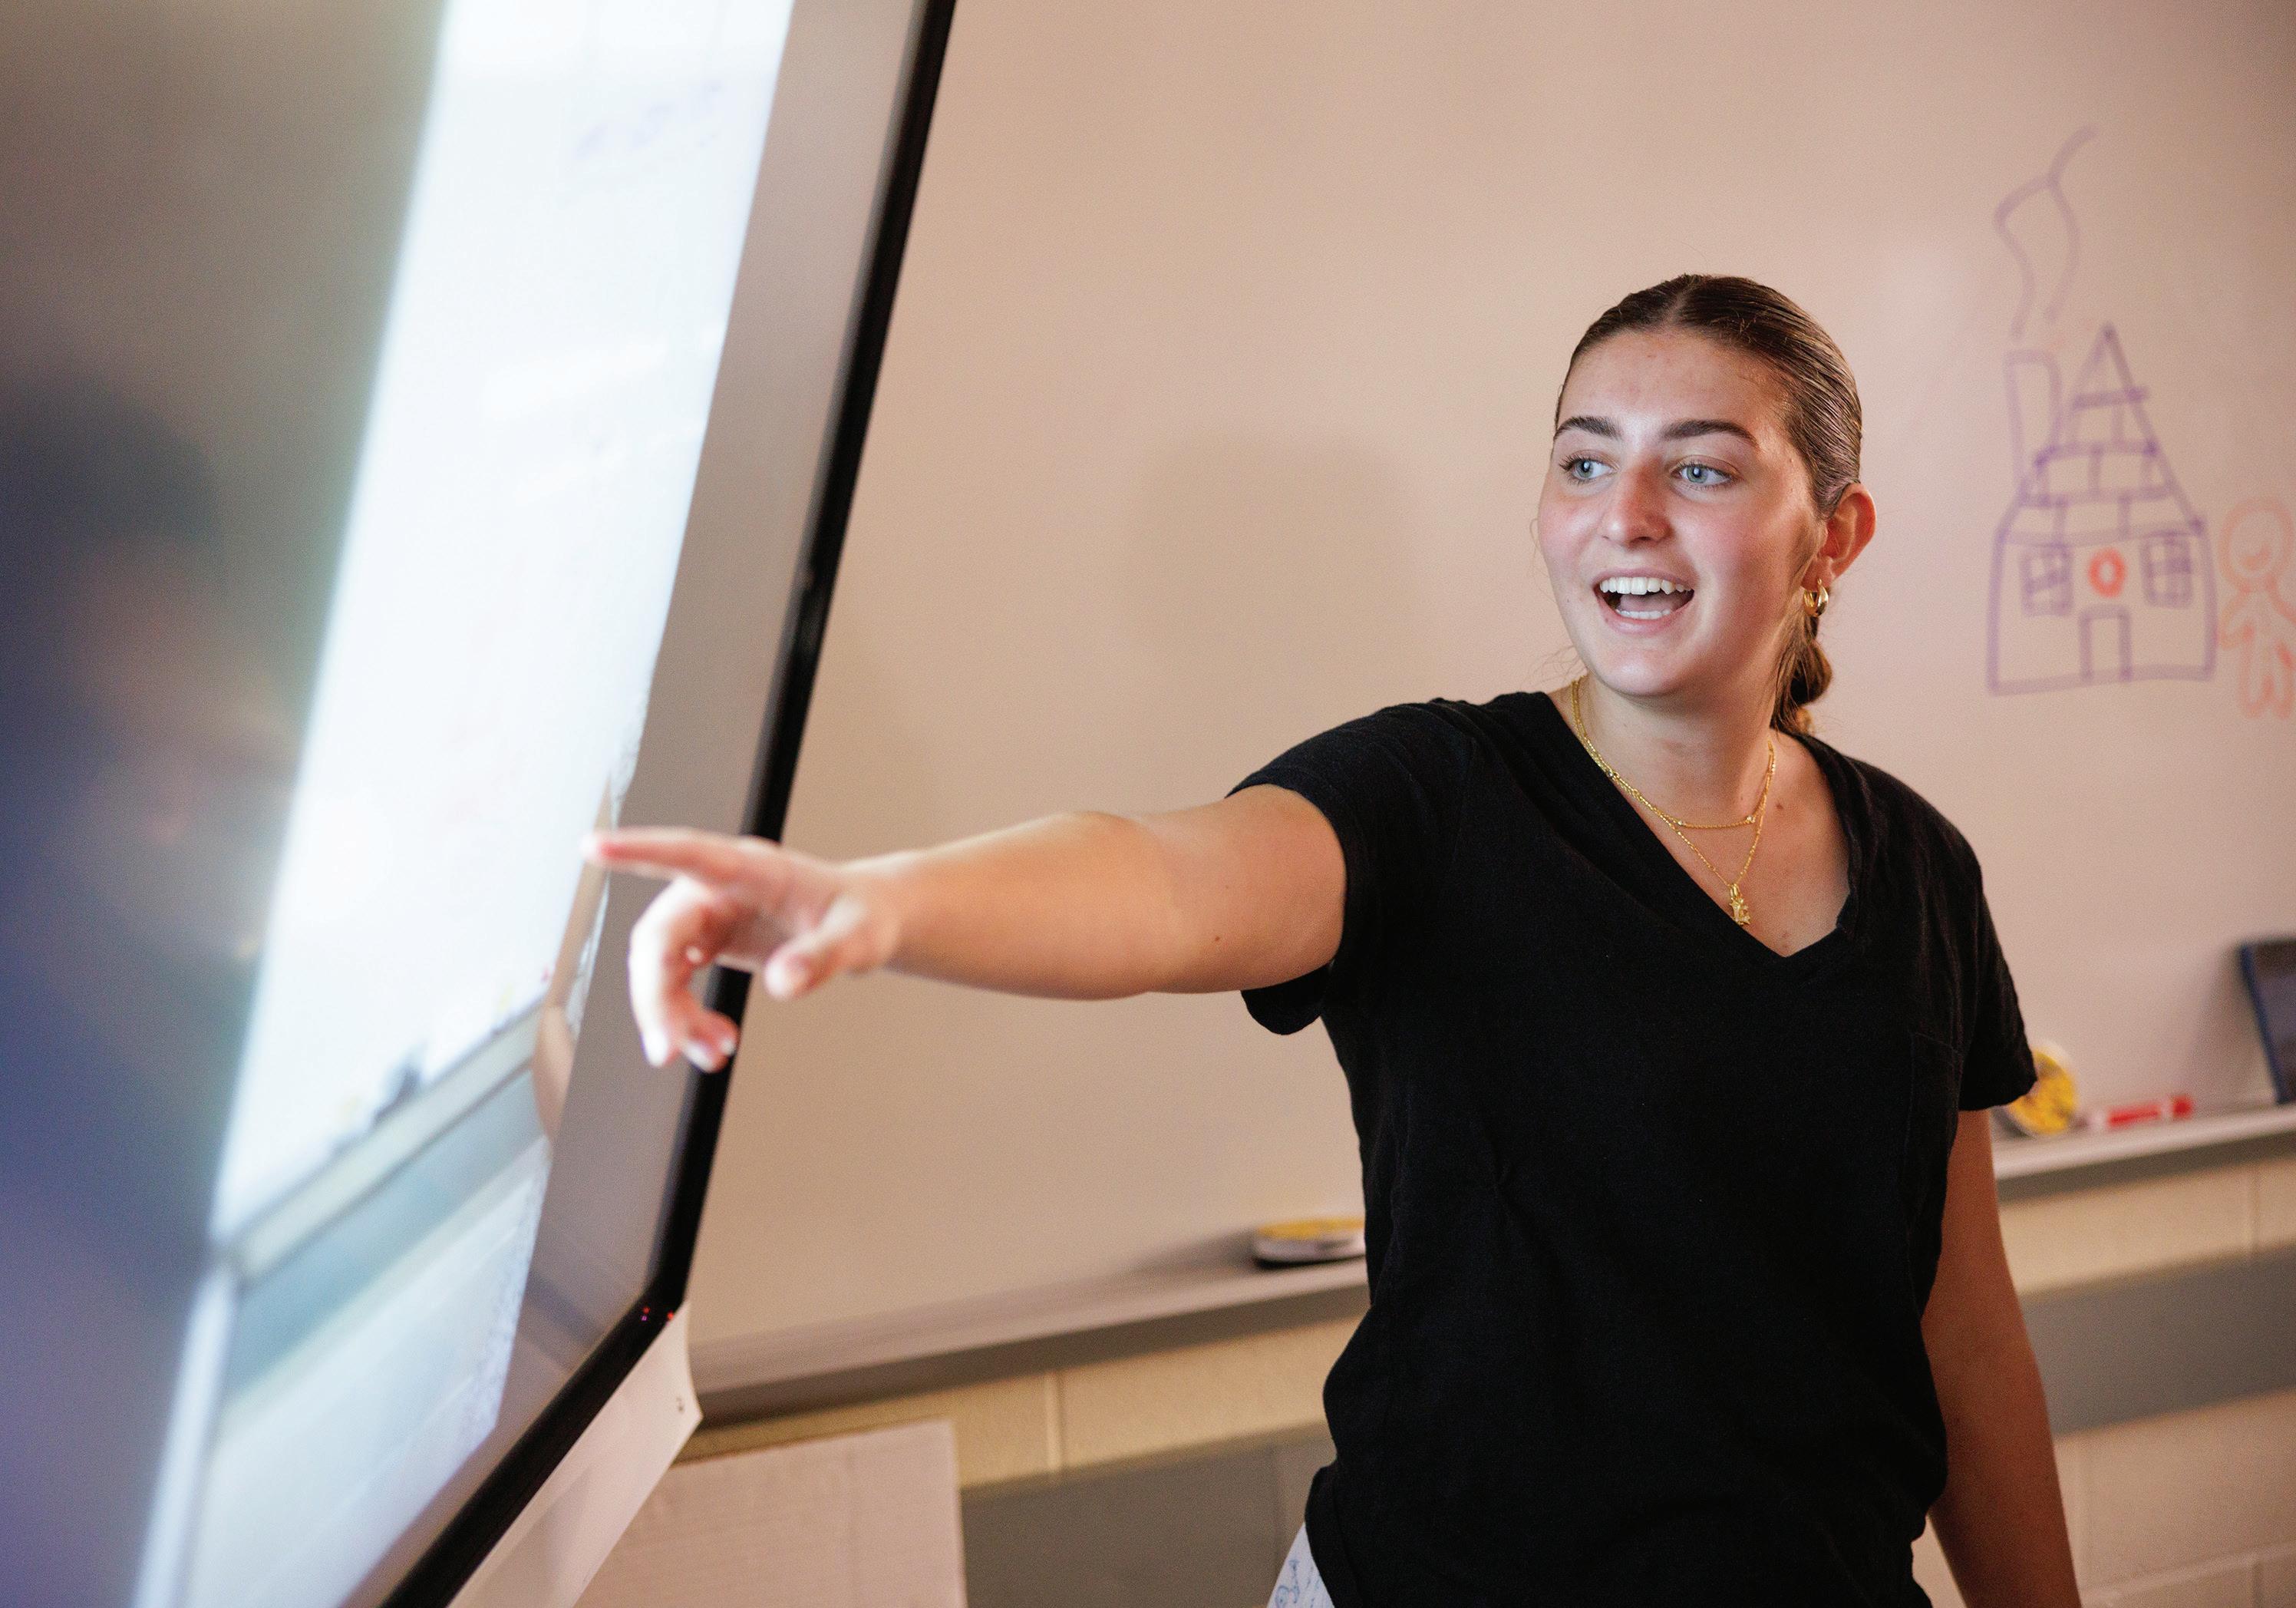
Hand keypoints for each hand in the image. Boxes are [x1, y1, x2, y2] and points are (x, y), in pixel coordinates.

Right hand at [580, 826, 903, 1070]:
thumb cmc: (865, 917)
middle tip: (669, 1051)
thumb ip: (825, 957)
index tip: (593, 845)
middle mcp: (719, 887)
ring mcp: (708, 914)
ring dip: (671, 1016)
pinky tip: (713, 1042)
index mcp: (753, 868)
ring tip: (715, 1055)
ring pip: (658, 966)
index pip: (688, 852)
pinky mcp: (708, 940)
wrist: (867, 922)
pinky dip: (684, 1017)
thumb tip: (783, 984)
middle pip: (658, 936)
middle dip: (655, 997)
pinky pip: (673, 981)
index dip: (638, 850)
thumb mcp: (862, 938)